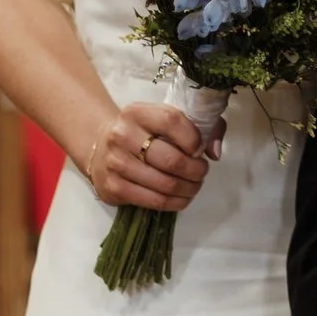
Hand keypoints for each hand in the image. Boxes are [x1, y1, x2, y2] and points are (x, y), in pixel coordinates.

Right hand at [78, 100, 211, 211]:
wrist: (102, 144)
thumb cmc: (143, 130)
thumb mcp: (165, 117)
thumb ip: (200, 125)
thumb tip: (214, 152)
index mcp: (137, 113)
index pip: (171, 121)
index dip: (193, 138)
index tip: (200, 149)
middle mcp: (122, 136)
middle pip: (170, 159)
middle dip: (195, 170)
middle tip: (201, 172)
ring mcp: (115, 164)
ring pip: (164, 184)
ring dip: (188, 189)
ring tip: (194, 185)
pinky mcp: (113, 188)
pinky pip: (153, 201)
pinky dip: (174, 202)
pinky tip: (181, 197)